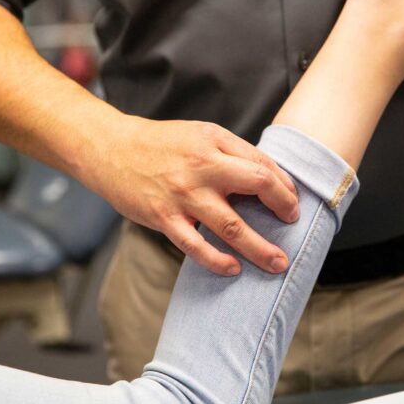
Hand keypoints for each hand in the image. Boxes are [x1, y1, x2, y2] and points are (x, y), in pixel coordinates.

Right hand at [101, 116, 298, 275]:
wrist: (110, 148)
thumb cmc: (159, 143)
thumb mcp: (199, 135)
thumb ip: (230, 153)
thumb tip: (266, 179)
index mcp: (215, 142)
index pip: (262, 164)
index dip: (284, 185)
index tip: (291, 201)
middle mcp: (203, 166)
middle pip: (257, 187)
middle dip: (283, 208)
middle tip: (293, 225)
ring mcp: (183, 194)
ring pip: (232, 226)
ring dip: (260, 249)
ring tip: (278, 264)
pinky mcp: (163, 217)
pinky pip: (196, 246)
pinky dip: (218, 260)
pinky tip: (233, 268)